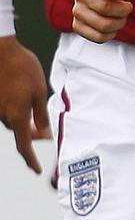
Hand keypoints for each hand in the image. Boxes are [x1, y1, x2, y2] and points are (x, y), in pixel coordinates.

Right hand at [0, 35, 50, 172]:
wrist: (1, 50)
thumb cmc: (22, 69)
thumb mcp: (39, 92)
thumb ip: (41, 115)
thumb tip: (45, 133)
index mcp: (17, 117)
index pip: (24, 145)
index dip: (31, 160)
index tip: (36, 169)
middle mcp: (3, 115)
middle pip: (18, 132)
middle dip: (31, 134)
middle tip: (43, 130)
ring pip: (11, 120)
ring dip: (23, 119)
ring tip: (34, 107)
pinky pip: (5, 109)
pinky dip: (15, 108)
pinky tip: (21, 94)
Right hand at [72, 0, 133, 43]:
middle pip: (103, 7)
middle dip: (123, 9)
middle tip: (129, 7)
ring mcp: (76, 10)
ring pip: (101, 24)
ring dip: (119, 23)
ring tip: (122, 17)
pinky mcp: (78, 25)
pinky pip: (95, 37)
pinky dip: (110, 35)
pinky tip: (114, 27)